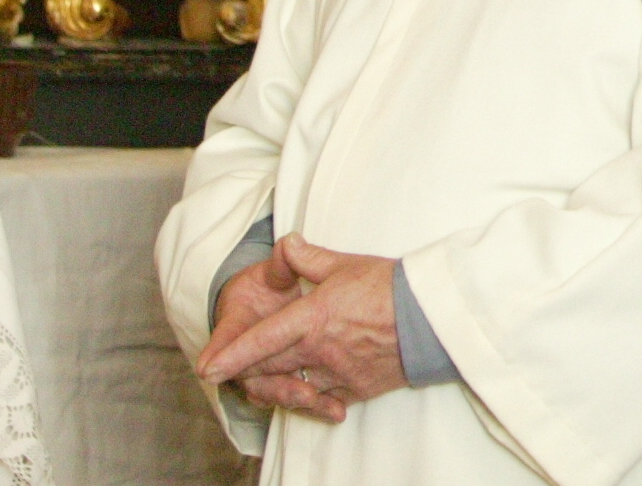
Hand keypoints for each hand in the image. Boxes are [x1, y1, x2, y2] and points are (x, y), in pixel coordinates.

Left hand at [200, 235, 405, 420]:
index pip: (261, 341)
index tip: (208, 369)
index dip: (231, 356)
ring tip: (265, 384)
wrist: (434, 318)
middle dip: (246, 372)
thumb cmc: (391, 287)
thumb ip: (308, 258)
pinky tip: (309, 391)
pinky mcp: (357, 389)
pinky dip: (312, 396)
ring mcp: (338, 374)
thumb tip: (285, 243)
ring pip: (294, 386)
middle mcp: (319, 351)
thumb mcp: (346, 265)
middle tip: (228, 374)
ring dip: (276, 386)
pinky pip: (324, 398)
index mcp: (312, 318)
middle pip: (271, 367)